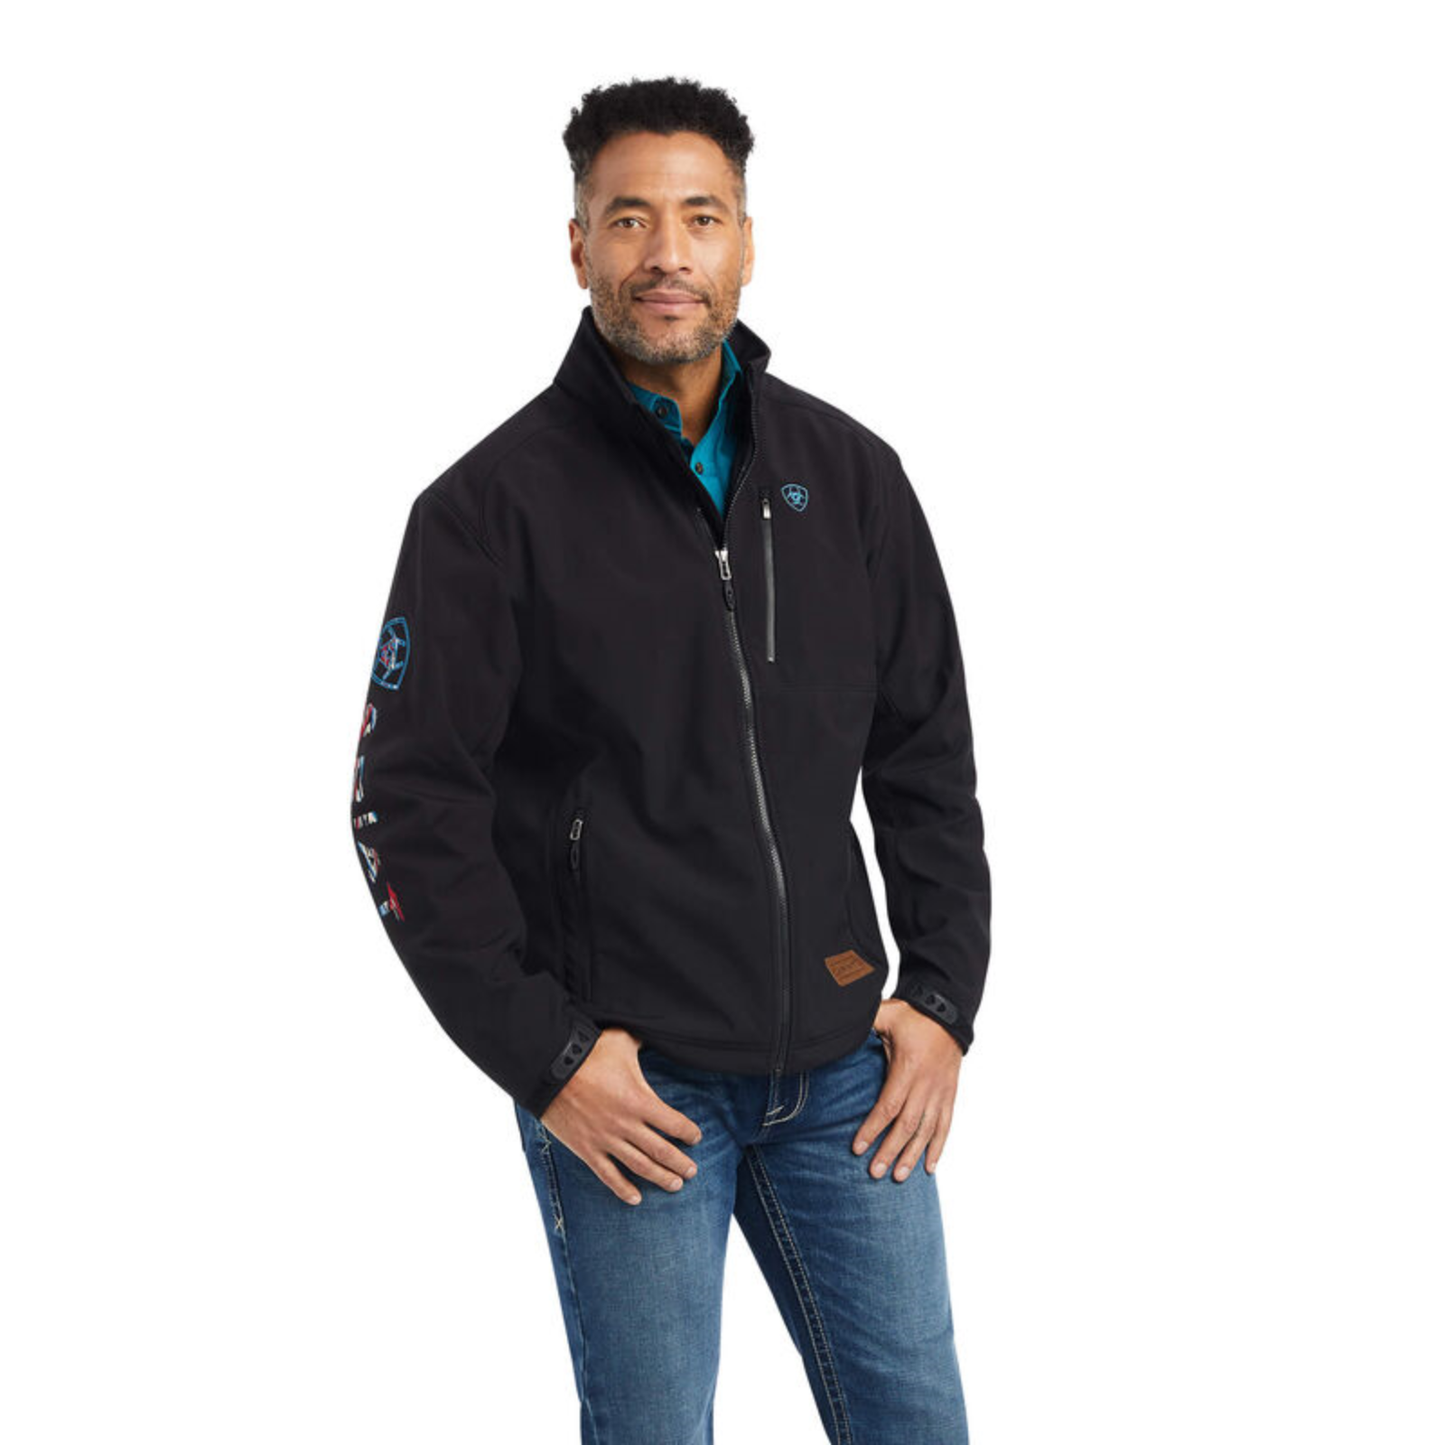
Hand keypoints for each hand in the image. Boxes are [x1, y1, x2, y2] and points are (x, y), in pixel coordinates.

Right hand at [539, 1028, 702, 1205]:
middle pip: (661, 1151)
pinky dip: (623, 1189)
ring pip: (640, 1166)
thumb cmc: (588, 1053)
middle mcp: (626, 1124)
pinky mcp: (586, 1149)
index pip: (674, 1123)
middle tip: (692, 1171)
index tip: (696, 1138)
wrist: (550, 1069)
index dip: (689, 1133)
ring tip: (675, 1185)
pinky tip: (636, 1199)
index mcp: (639, 1100)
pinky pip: (608, 1175)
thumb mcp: (621, 1040)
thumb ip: (642, 1041)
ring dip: (660, 1178)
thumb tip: (656, 1031)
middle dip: (680, 1163)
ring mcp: (606, 1139)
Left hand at [852, 999, 963, 1180]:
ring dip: (913, 1155)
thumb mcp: (885, 1015)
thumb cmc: (912, 1016)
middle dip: (890, 1150)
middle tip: (875, 1173)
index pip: (888, 1106)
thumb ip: (863, 1024)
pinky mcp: (949, 1095)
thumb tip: (836, 1028)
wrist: (948, 1013)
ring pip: (927, 1130)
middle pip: (907, 1125)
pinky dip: (938, 1147)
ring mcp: (940, 1092)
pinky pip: (945, 1126)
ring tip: (898, 1176)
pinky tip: (929, 1167)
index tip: (857, 1148)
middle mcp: (926, 1085)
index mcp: (907, 1068)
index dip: (872, 1129)